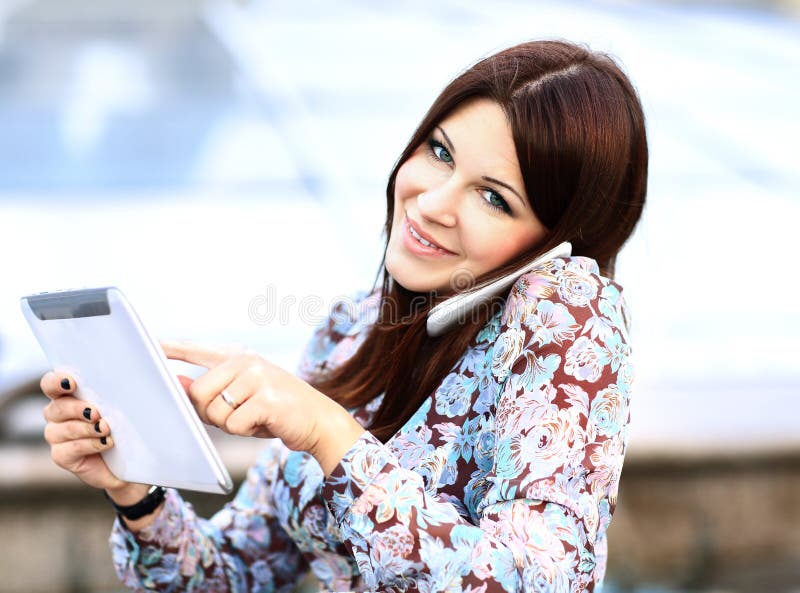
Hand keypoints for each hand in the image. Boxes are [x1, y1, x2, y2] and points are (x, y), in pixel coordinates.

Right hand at [40, 371, 126, 490]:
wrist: (127, 459)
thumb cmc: (123, 425)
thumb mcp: (119, 406)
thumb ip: (110, 394)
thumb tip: (119, 382)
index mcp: (67, 396)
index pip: (51, 384)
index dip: (56, 382)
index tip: (72, 383)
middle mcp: (57, 415)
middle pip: (57, 407)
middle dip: (77, 409)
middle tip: (96, 413)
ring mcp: (56, 436)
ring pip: (64, 429)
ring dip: (87, 428)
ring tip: (106, 429)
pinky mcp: (61, 456)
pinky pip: (71, 449)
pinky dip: (90, 444)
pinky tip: (106, 442)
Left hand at [161, 340, 364, 466]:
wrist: (318, 420)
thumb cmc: (275, 411)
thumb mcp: (241, 397)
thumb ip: (210, 390)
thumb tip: (176, 384)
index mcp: (238, 357)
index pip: (197, 349)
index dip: (172, 349)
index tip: (149, 345)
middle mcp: (246, 361)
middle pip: (198, 393)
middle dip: (211, 412)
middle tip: (239, 414)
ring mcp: (258, 377)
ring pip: (214, 411)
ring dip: (231, 424)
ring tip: (255, 417)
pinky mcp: (267, 398)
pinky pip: (234, 424)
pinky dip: (246, 431)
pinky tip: (264, 423)